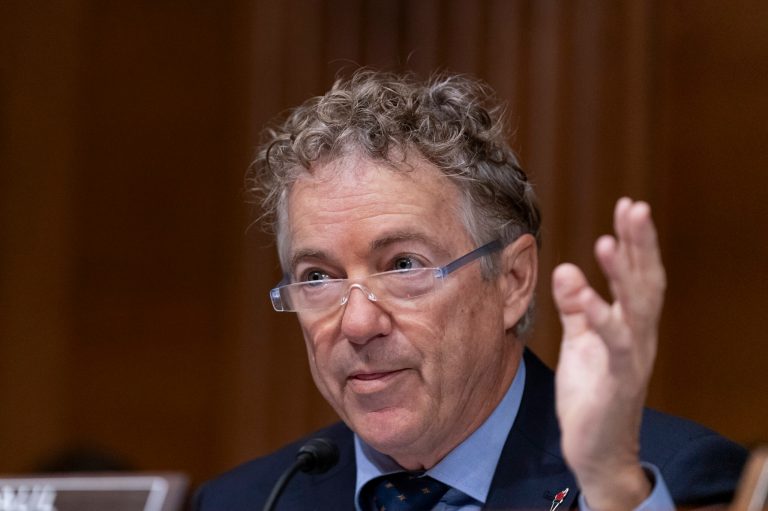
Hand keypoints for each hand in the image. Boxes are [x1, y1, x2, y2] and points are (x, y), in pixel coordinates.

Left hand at [552, 198, 665, 510]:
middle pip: (646, 282)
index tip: (629, 206)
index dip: (636, 242)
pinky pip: (614, 343)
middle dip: (640, 243)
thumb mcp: (581, 341)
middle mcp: (640, 336)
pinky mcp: (619, 379)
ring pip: (636, 307)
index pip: (639, 275)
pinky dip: (600, 314)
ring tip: (609, 239)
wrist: (597, 448)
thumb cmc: (591, 392)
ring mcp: (634, 357)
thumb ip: (576, 306)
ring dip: (624, 272)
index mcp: (631, 325)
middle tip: (634, 207)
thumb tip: (566, 269)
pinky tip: (584, 291)